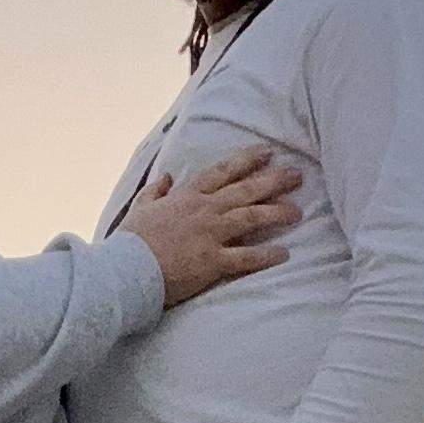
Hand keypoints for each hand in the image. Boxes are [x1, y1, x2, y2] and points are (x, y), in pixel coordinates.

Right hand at [119, 144, 301, 306]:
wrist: (125, 270)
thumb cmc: (130, 241)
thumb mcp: (140, 208)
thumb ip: (155, 191)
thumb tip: (165, 177)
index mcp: (187, 195)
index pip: (223, 171)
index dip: (248, 159)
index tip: (268, 152)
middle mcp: (204, 210)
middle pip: (247, 190)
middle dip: (274, 180)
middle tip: (296, 176)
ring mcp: (210, 235)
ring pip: (252, 217)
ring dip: (278, 212)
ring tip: (297, 211)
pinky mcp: (212, 262)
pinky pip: (247, 257)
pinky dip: (267, 255)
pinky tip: (284, 253)